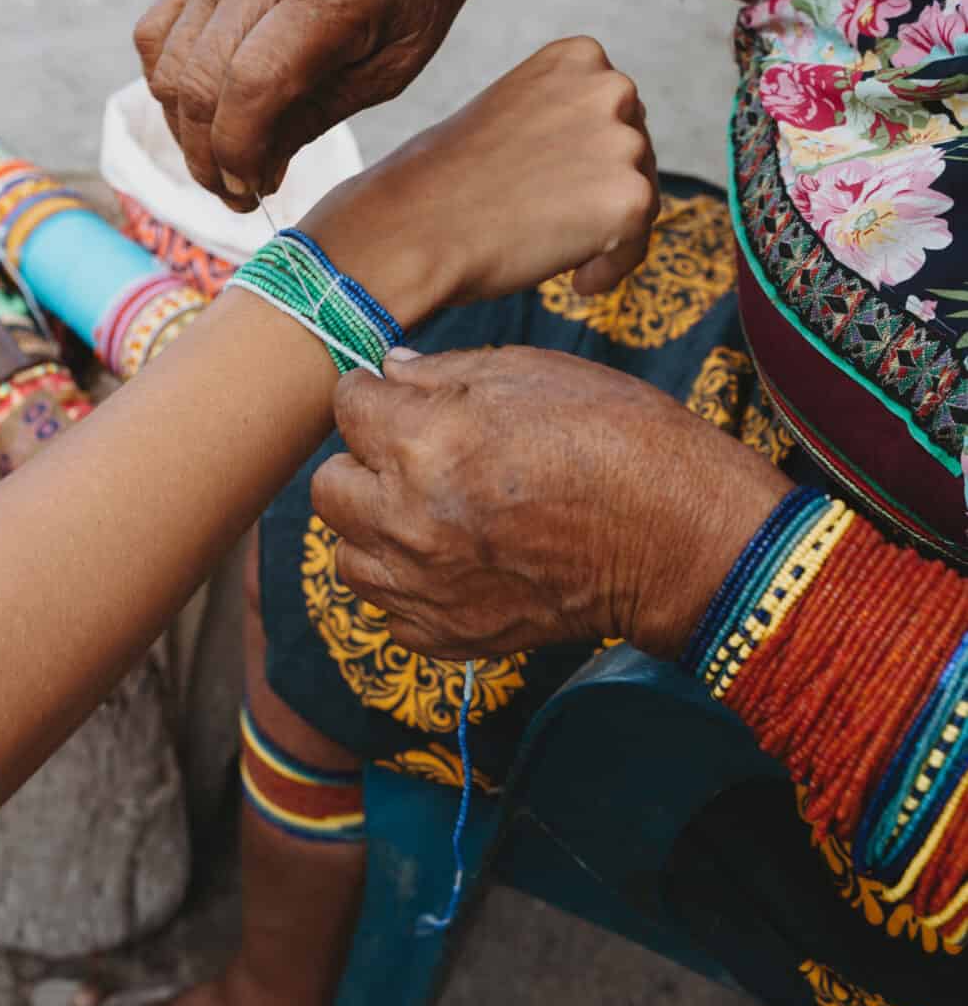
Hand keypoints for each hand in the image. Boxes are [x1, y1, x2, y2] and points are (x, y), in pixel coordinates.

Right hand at [134, 0, 490, 208]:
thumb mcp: (389, 71)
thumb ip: (315, 119)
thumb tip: (249, 177)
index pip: (253, 79)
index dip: (239, 149)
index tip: (253, 191)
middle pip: (199, 76)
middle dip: (207, 153)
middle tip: (236, 194)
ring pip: (167, 63)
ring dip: (183, 129)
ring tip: (222, 163)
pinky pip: (155, 35)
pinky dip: (168, 86)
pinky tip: (204, 114)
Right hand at [299, 37, 659, 329]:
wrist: (414, 227)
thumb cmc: (444, 180)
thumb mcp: (508, 115)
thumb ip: (559, 120)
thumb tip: (597, 156)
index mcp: (576, 58)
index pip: (614, 112)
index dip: (590, 156)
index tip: (558, 185)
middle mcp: (609, 88)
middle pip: (635, 153)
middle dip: (602, 191)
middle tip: (552, 225)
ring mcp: (623, 142)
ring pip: (639, 199)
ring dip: (604, 232)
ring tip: (551, 251)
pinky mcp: (631, 198)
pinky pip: (637, 245)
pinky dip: (610, 269)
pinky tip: (573, 281)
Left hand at [312, 349, 788, 659]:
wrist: (676, 538)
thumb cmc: (615, 438)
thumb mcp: (529, 371)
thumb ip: (442, 372)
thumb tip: (387, 371)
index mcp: (422, 443)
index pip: (346, 405)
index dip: (373, 394)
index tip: (396, 397)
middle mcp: (408, 519)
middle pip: (329, 486)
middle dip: (362, 462)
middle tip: (411, 454)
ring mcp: (424, 586)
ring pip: (348, 555)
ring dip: (376, 529)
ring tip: (429, 511)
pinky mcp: (448, 634)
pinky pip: (388, 610)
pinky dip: (408, 586)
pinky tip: (451, 560)